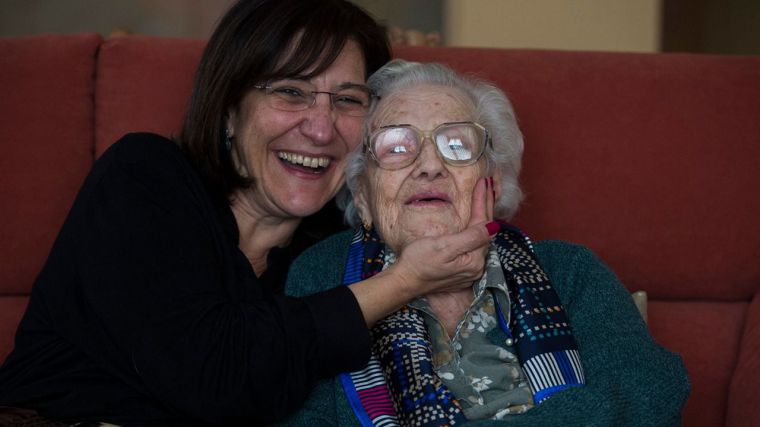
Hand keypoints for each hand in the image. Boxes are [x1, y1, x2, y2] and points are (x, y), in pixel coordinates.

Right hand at [392, 177, 495, 295]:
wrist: (405, 281)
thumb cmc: (418, 262)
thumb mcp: (443, 246)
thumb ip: (470, 238)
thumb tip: (494, 227)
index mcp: (473, 259)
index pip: (483, 225)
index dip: (483, 202)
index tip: (484, 183)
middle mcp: (476, 266)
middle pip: (485, 230)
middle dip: (487, 206)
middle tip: (489, 184)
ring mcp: (470, 269)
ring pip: (481, 237)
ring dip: (484, 216)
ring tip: (487, 198)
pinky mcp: (462, 270)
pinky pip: (474, 245)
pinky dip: (477, 229)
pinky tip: (477, 221)